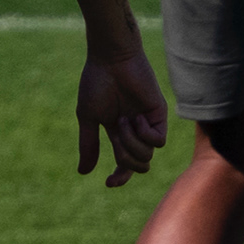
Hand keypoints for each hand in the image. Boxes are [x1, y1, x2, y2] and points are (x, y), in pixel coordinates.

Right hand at [77, 36, 172, 184]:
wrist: (111, 60)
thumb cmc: (97, 83)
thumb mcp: (89, 118)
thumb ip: (89, 144)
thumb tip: (83, 172)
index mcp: (118, 132)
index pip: (124, 164)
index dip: (119, 178)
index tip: (108, 183)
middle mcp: (135, 130)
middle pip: (138, 164)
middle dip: (126, 161)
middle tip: (116, 135)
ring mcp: (148, 123)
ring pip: (147, 156)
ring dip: (131, 143)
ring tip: (124, 120)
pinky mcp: (159, 114)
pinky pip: (158, 141)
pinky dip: (144, 135)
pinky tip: (136, 118)